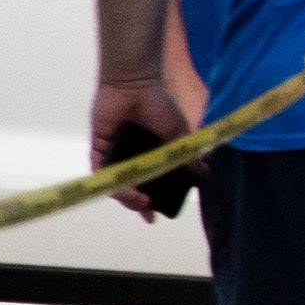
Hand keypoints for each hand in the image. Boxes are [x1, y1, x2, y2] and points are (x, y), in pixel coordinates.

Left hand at [89, 85, 186, 217]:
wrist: (137, 85)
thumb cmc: (159, 105)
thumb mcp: (179, 135)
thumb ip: (188, 156)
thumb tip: (204, 174)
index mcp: (148, 157)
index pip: (147, 185)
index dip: (149, 205)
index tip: (154, 218)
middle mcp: (130, 158)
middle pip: (129, 189)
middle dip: (137, 204)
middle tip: (148, 206)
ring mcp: (114, 154)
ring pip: (114, 184)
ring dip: (125, 197)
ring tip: (139, 198)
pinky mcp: (99, 148)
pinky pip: (101, 171)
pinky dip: (111, 182)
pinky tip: (125, 187)